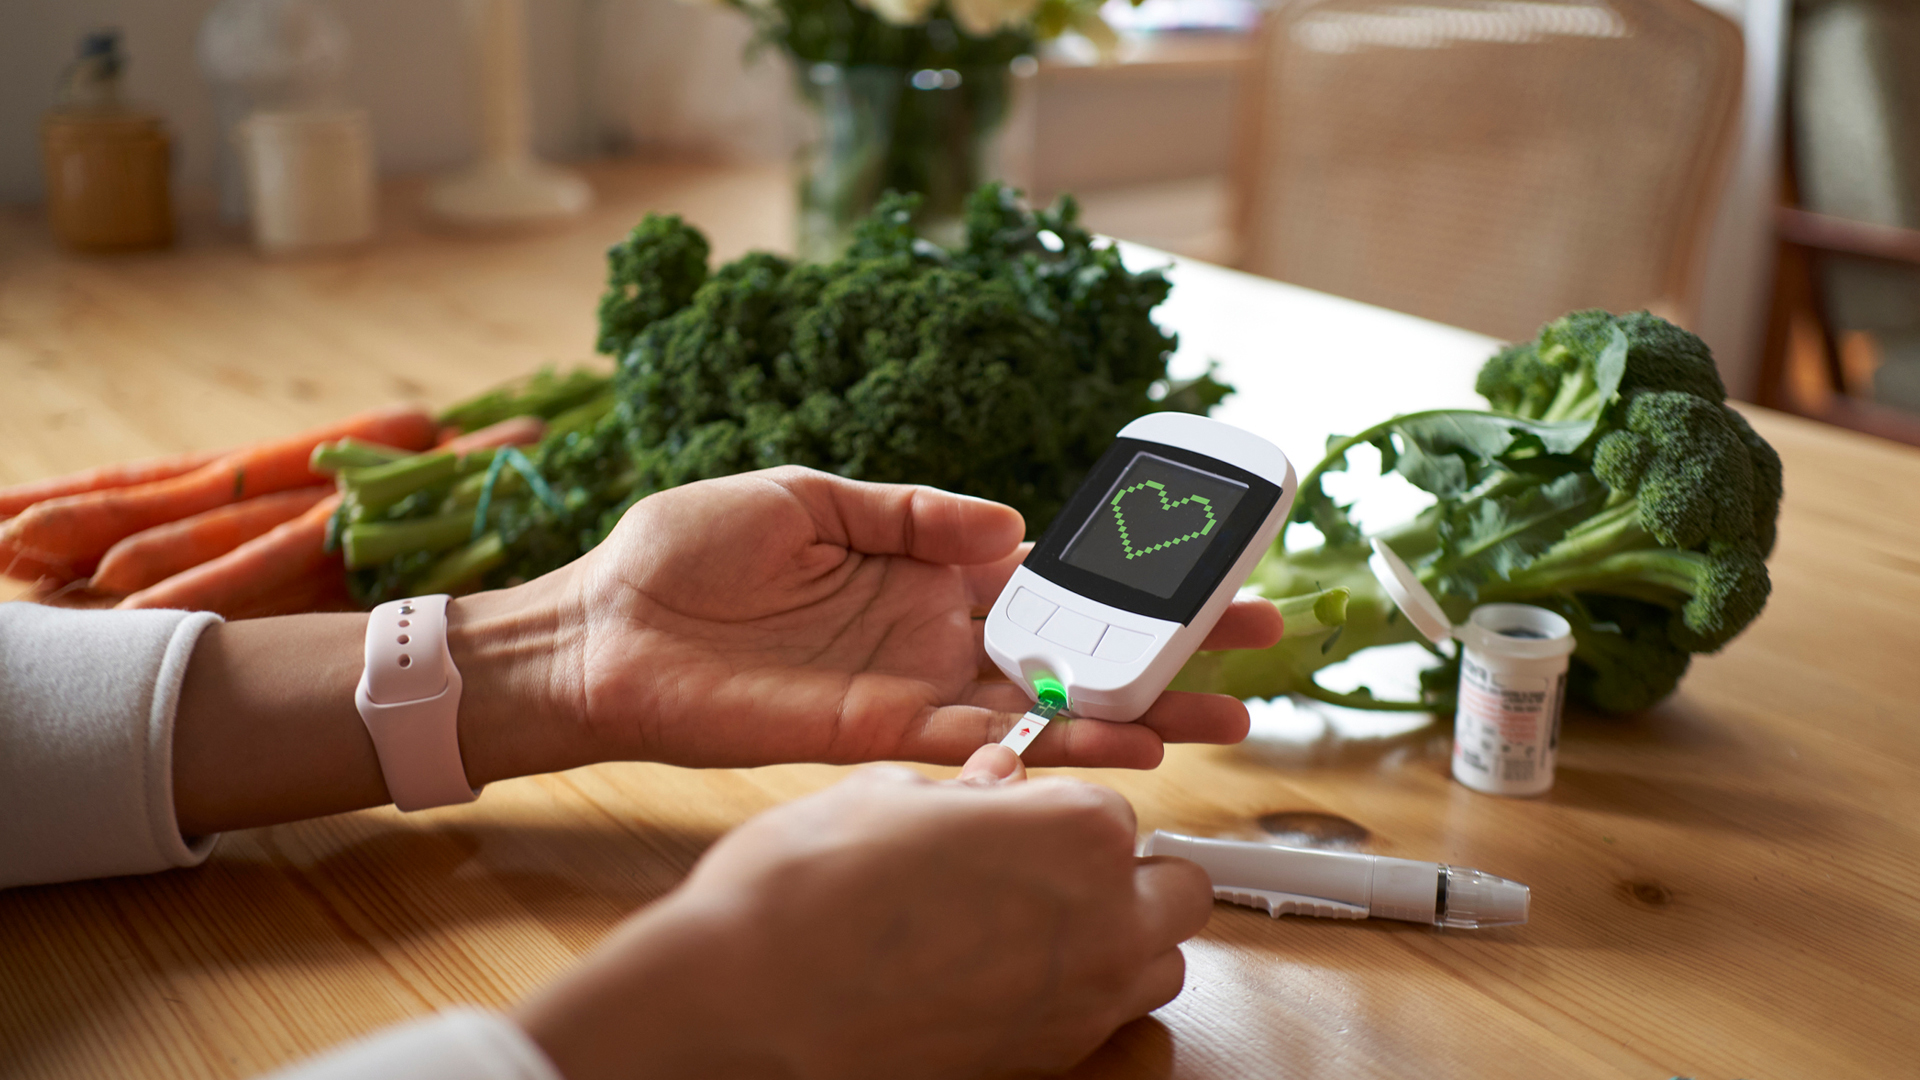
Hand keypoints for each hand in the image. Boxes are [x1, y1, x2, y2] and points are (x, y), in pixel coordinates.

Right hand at [513, 751, 1212, 1079]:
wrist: (748, 1008)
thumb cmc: (802, 895)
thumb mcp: (882, 796)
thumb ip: (961, 788)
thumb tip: (985, 783)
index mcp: (1075, 831)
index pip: (1116, 808)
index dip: (1058, 811)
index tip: (1021, 818)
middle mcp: (1101, 920)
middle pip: (1176, 890)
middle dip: (1127, 875)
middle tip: (1054, 870)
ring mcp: (1081, 1003)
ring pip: (1157, 966)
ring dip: (1121, 941)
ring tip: (1039, 929)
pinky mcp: (1048, 1064)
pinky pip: (1108, 1026)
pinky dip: (1083, 1000)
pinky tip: (1011, 983)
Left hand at [519, 466, 1281, 769]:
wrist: (602, 626)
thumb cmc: (687, 552)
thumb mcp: (807, 492)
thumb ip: (912, 508)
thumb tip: (1012, 519)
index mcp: (922, 564)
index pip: (1047, 568)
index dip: (1122, 567)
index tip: (1199, 555)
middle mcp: (935, 629)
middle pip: (1073, 641)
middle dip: (1164, 643)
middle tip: (1257, 640)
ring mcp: (916, 684)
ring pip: (1050, 701)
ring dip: (1137, 708)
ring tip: (1224, 711)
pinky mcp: (881, 731)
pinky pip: (987, 740)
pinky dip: (1058, 743)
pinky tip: (1126, 745)